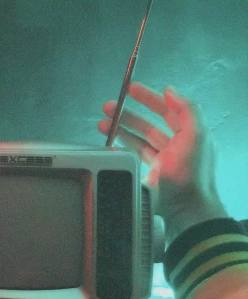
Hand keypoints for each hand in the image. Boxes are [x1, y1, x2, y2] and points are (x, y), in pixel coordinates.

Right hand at [98, 82, 227, 242]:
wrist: (184, 209)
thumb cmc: (191, 171)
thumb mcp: (196, 134)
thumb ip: (186, 109)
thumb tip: (170, 90)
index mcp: (188, 135)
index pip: (167, 111)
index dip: (149, 98)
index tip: (130, 89)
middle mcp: (175, 147)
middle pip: (148, 125)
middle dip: (128, 114)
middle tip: (108, 107)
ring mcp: (161, 162)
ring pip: (138, 141)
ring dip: (120, 130)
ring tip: (102, 123)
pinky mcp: (149, 176)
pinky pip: (132, 158)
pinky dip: (121, 149)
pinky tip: (109, 143)